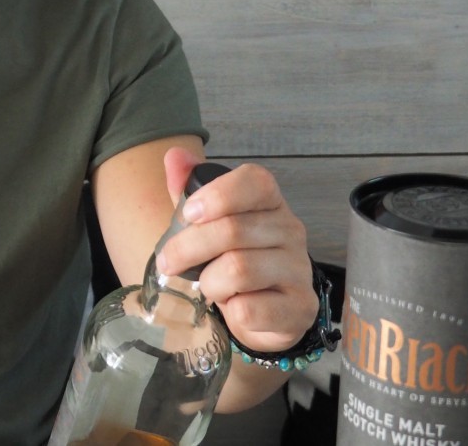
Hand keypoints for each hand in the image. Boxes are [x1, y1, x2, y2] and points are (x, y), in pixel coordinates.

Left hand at [157, 147, 316, 352]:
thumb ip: (189, 187)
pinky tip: (233, 306)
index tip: (188, 214)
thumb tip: (174, 156)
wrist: (264, 311)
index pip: (255, 181)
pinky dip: (230, 311)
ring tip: (208, 285)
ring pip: (239, 270)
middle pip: (234, 230)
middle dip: (188, 248)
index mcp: (270, 202)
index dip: (217, 195)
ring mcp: (299, 270)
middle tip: (167, 262)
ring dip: (209, 282)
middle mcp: (291, 231)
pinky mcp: (299, 307)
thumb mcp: (208, 222)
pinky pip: (250, 309)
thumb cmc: (231, 258)